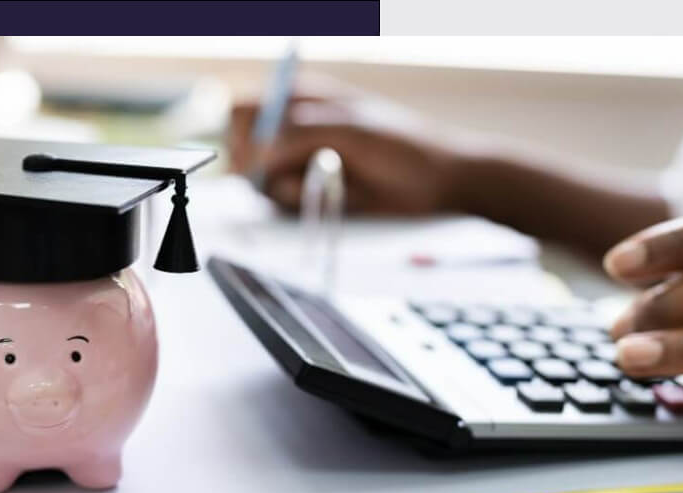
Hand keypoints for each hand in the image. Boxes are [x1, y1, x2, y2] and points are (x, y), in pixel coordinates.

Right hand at [228, 92, 462, 213]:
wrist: (439, 182)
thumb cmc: (403, 145)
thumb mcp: (352, 130)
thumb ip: (301, 135)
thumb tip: (260, 154)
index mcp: (301, 98)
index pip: (245, 109)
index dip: (244, 135)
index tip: (261, 156)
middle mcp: (295, 129)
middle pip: (245, 149)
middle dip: (260, 168)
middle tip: (293, 175)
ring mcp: (302, 162)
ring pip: (262, 180)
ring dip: (286, 188)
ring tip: (327, 182)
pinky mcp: (313, 191)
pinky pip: (285, 201)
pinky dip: (301, 202)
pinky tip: (334, 195)